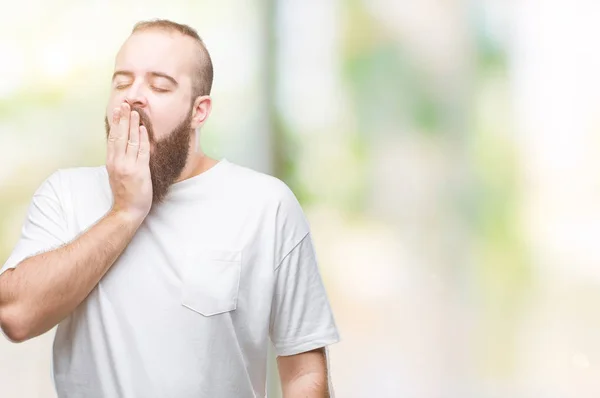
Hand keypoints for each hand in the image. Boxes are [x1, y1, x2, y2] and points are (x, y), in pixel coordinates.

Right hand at [106, 103, 151, 222]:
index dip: (115, 123)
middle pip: (119, 135)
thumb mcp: (116, 174)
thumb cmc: (125, 193)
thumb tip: (121, 147)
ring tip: (134, 111)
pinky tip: (143, 128)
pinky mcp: (139, 171)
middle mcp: (117, 162)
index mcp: (111, 162)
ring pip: (130, 140)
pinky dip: (142, 138)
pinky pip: (141, 151)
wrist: (127, 210)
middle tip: (124, 104)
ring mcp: (128, 166)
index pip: (112, 137)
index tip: (116, 110)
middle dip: (122, 118)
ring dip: (132, 124)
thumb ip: (118, 160)